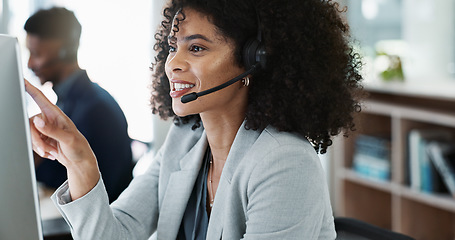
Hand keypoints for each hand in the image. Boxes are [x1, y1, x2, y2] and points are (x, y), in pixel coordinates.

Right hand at [25, 79, 99, 199]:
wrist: (79, 161)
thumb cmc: (78, 147)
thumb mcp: (68, 139)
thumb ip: (52, 130)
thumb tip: (37, 121)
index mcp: (56, 114)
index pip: (40, 98)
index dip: (30, 88)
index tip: (21, 79)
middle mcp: (49, 119)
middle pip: (30, 123)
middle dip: (35, 139)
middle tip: (47, 150)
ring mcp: (44, 128)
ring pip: (30, 134)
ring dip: (39, 147)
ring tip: (53, 152)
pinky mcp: (42, 137)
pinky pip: (32, 142)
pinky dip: (40, 150)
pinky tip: (52, 153)